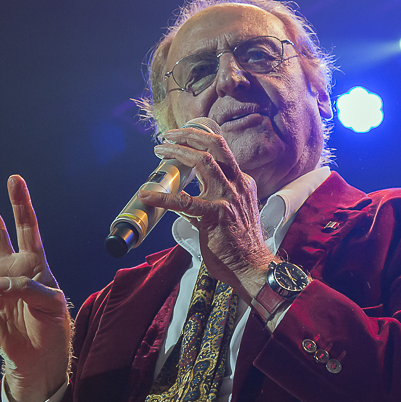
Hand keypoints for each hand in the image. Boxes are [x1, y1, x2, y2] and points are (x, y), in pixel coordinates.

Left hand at [139, 128, 273, 298]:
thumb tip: (188, 197)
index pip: (222, 150)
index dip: (201, 138)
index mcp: (242, 182)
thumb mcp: (236, 212)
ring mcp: (228, 198)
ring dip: (178, 152)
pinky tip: (147, 195)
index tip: (183, 135)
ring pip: (203, 162)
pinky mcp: (215, 215)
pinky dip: (162, 197)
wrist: (252, 266)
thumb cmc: (241, 244)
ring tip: (160, 150)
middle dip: (189, 135)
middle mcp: (238, 185)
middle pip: (215, 146)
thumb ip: (217, 199)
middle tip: (168, 136)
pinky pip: (184, 202)